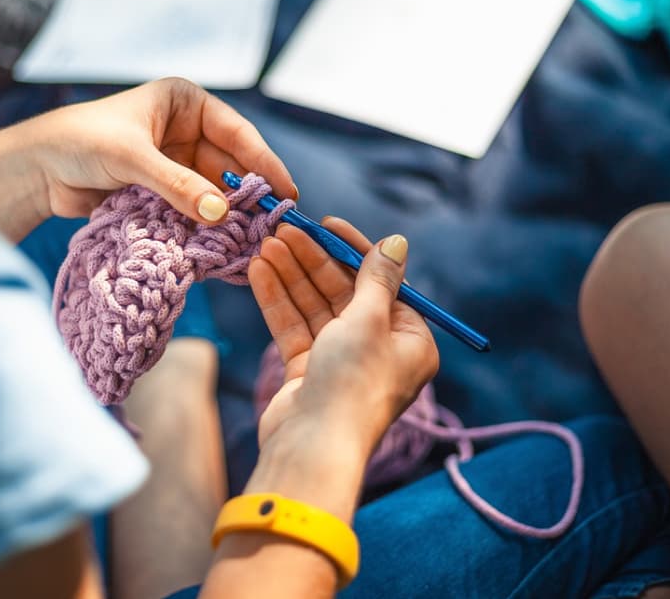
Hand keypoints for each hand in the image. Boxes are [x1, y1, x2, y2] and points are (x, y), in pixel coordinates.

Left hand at [24, 78, 295, 222]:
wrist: (36, 170)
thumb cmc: (80, 142)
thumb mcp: (132, 158)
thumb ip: (177, 185)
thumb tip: (220, 214)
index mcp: (185, 103)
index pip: (236, 134)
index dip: (264, 163)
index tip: (286, 191)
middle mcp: (185, 131)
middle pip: (229, 167)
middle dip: (248, 196)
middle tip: (272, 226)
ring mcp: (175, 164)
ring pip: (213, 193)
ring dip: (227, 217)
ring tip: (251, 243)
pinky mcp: (162, 193)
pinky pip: (193, 211)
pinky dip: (206, 228)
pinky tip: (222, 248)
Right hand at [248, 219, 438, 459]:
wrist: (313, 447)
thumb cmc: (353, 382)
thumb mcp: (370, 320)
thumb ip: (377, 278)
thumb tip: (397, 242)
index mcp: (410, 341)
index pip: (382, 283)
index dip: (352, 250)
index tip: (327, 223)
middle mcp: (379, 350)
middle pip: (344, 293)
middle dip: (313, 261)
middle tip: (285, 229)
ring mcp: (341, 362)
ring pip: (315, 308)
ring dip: (291, 275)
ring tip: (266, 244)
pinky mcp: (309, 373)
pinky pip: (295, 328)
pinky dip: (278, 301)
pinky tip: (259, 272)